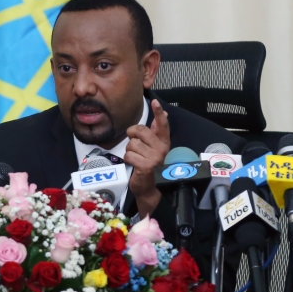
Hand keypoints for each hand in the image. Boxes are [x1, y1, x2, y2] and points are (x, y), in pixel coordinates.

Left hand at [124, 99, 170, 217]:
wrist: (150, 189)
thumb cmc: (150, 167)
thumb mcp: (154, 148)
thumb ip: (156, 132)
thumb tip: (163, 114)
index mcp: (164, 142)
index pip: (162, 125)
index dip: (158, 113)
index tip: (155, 102)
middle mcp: (161, 149)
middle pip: (140, 130)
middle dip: (132, 135)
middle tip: (135, 144)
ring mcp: (154, 157)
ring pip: (132, 144)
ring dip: (130, 151)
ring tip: (136, 159)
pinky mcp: (145, 165)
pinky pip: (129, 155)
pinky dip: (127, 160)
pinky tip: (134, 165)